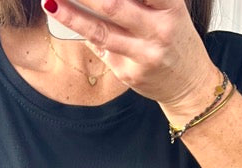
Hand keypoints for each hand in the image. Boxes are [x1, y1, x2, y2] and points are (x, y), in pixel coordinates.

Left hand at [41, 0, 219, 111]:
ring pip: (101, 32)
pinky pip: (102, 50)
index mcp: (171, 7)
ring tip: (51, 2)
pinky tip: (70, 21)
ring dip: (72, 16)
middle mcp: (159, 30)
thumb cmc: (175, 41)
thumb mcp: (169, 11)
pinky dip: (85, 34)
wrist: (190, 85)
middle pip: (113, 5)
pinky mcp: (129, 74)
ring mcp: (143, 55)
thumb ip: (140, 2)